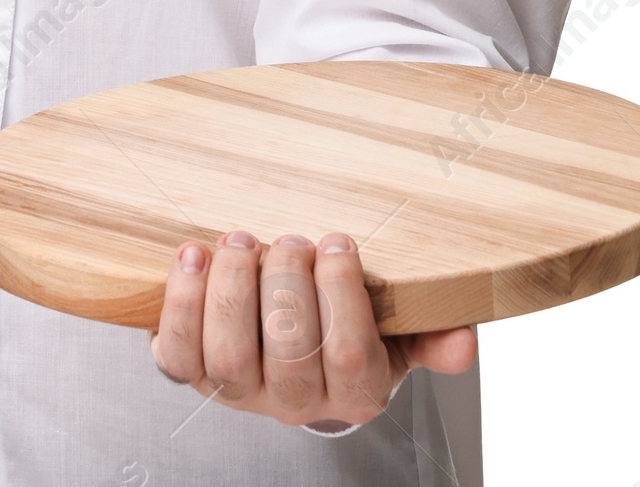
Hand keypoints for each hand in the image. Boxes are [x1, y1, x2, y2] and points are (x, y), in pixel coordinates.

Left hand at [148, 231, 477, 431]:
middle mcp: (295, 401)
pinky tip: (194, 255)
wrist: (282, 343)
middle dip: (286, 282)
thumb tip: (464, 341)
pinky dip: (180, 300)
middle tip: (290, 239)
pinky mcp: (190, 372)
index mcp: (356, 391)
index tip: (337, 239)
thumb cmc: (343, 323)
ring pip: (228, 356)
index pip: (352, 356)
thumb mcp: (396, 329)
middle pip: (288, 354)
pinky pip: (176, 353)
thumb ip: (430, 331)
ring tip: (242, 240)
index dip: (341, 293)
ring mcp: (239, 391)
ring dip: (233, 287)